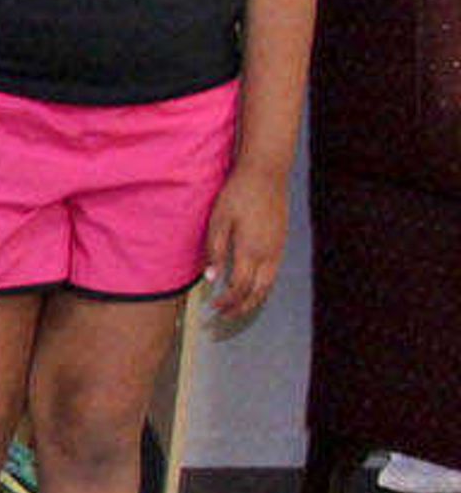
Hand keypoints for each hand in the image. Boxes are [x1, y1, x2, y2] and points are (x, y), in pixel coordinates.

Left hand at [203, 164, 290, 321]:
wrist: (266, 175)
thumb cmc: (238, 195)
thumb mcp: (218, 221)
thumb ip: (215, 251)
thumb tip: (211, 278)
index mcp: (251, 251)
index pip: (239, 288)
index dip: (226, 302)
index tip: (212, 308)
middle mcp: (268, 255)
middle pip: (256, 293)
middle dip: (240, 309)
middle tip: (223, 317)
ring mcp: (278, 250)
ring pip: (268, 286)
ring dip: (252, 301)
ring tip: (237, 309)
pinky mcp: (281, 244)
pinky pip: (273, 275)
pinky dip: (262, 288)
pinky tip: (251, 288)